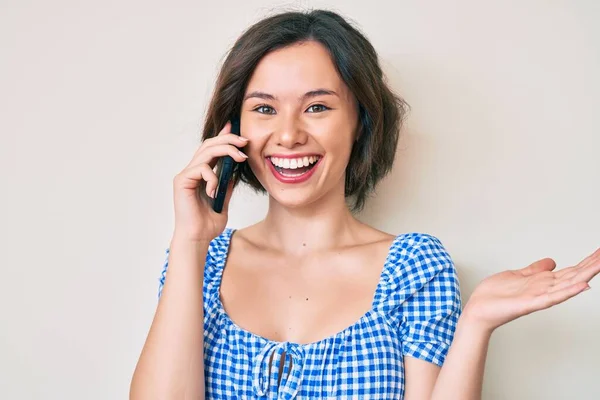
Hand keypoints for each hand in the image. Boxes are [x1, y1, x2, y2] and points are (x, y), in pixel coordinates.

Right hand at [172, 121, 248, 241]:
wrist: (197, 238)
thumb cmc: (207, 224)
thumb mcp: (223, 200)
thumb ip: (226, 185)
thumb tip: (235, 170)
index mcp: (201, 174)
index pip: (211, 148)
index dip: (222, 136)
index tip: (235, 128)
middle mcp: (192, 172)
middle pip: (208, 144)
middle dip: (228, 139)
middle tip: (244, 141)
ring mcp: (186, 175)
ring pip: (206, 152)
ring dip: (226, 151)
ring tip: (241, 157)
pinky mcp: (182, 181)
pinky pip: (201, 169)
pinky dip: (213, 177)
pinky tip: (215, 192)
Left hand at [463, 247, 599, 333]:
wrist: (478, 309)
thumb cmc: (494, 295)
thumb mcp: (517, 275)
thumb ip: (535, 270)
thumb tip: (552, 262)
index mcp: (542, 282)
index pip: (570, 270)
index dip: (586, 261)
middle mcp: (544, 289)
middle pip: (574, 275)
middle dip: (591, 265)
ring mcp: (539, 297)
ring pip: (567, 285)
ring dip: (585, 275)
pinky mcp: (530, 303)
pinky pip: (552, 297)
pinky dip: (568, 291)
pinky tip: (582, 285)